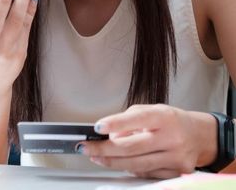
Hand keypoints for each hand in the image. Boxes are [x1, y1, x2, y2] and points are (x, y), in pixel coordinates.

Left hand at [79, 104, 216, 178]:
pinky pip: (145, 173)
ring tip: (96, 156)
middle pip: (131, 147)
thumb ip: (129, 119)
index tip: (97, 127)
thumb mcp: (151, 111)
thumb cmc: (170, 121)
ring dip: (111, 161)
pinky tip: (119, 162)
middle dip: (103, 149)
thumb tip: (108, 135)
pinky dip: (129, 168)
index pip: (137, 119)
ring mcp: (175, 157)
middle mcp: (172, 137)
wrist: (200, 136)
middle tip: (84, 147)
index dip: (115, 123)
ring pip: (136, 164)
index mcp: (163, 117)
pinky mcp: (176, 172)